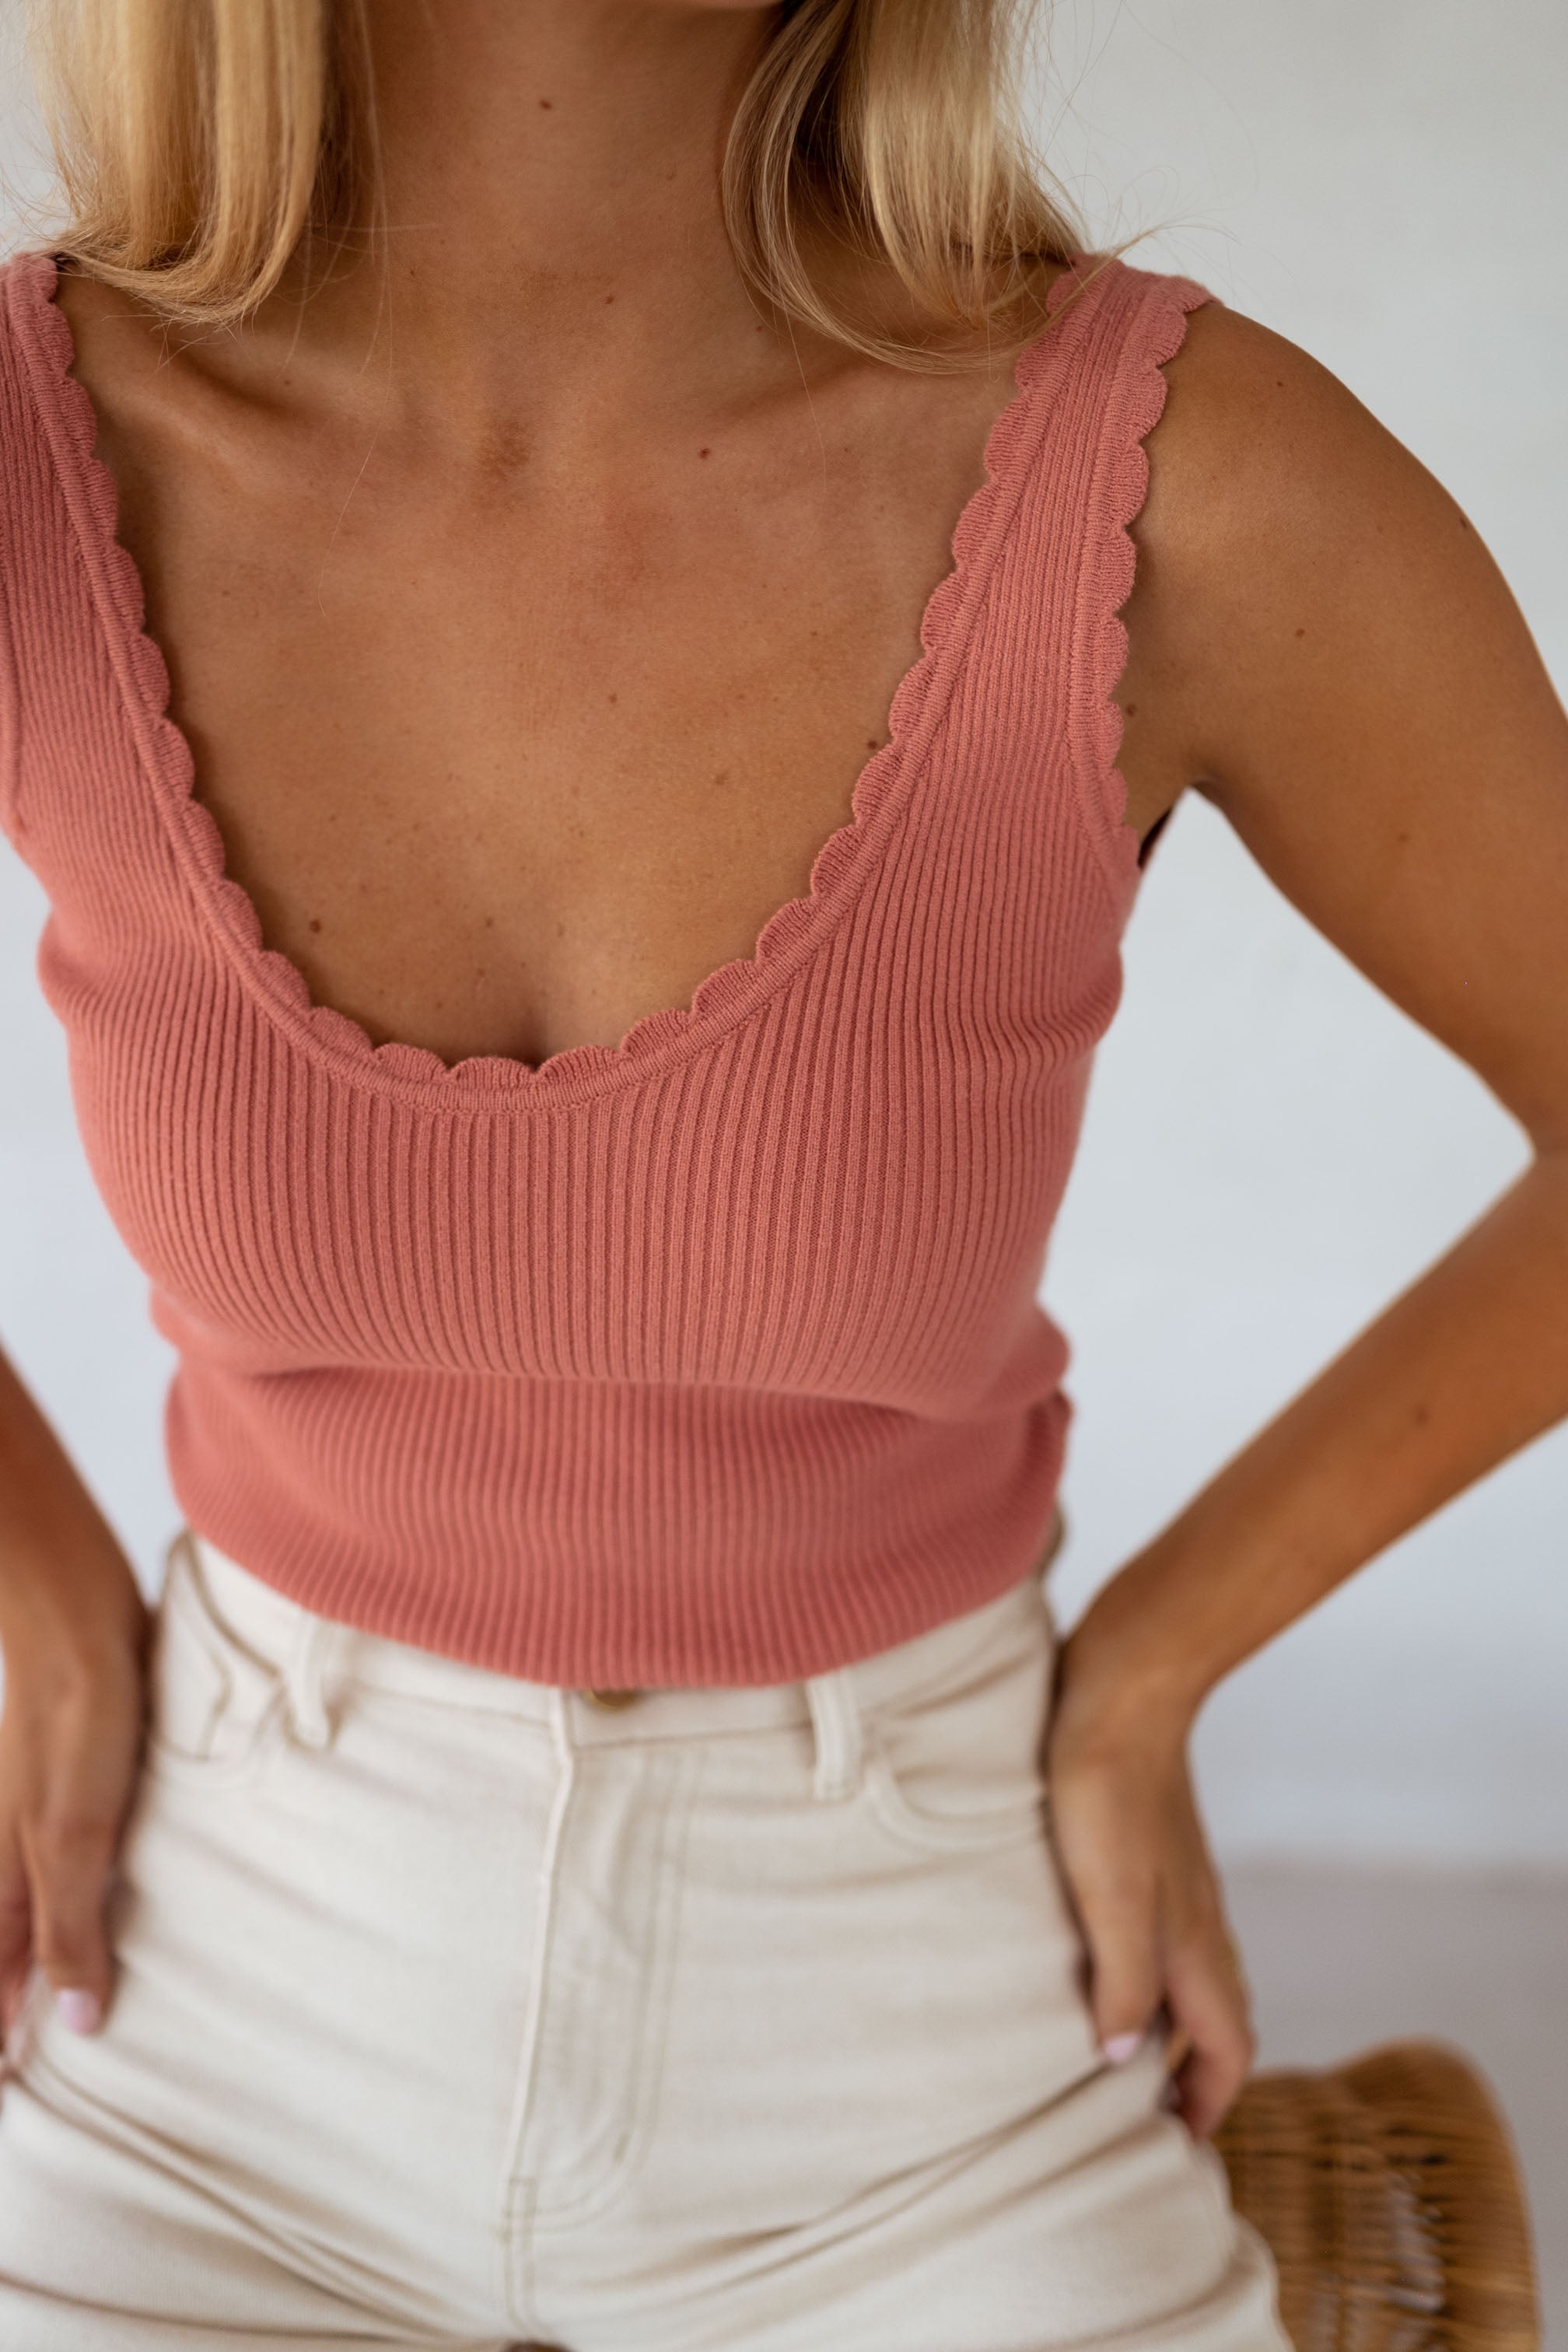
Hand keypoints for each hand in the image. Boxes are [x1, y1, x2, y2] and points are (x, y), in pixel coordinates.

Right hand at [0, 1573, 149, 2043]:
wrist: (80, 1625)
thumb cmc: (80, 1728)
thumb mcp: (75, 1838)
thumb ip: (69, 1929)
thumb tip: (76, 2026)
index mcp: (6, 1885)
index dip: (0, 2044)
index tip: (10, 2099)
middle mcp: (11, 1864)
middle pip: (4, 1960)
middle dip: (8, 2015)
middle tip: (18, 2077)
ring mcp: (37, 1829)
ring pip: (28, 1919)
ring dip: (37, 1969)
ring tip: (56, 2019)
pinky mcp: (72, 1798)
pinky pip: (61, 1876)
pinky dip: (64, 1914)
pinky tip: (91, 1916)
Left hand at [1044, 1649, 1253, 2138]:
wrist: (1123, 1687)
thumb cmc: (1109, 1789)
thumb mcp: (1109, 1896)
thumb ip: (1122, 1981)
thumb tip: (1117, 2061)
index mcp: (1194, 1943)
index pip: (1228, 2048)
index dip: (1209, 2105)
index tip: (1176, 2150)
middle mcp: (1195, 1921)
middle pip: (1211, 2021)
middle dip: (1188, 2077)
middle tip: (1136, 2117)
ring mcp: (1174, 1883)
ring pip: (1183, 1975)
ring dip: (1161, 2023)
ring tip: (1107, 2052)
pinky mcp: (1145, 1849)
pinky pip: (1155, 1933)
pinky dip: (1138, 1969)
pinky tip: (1091, 1958)